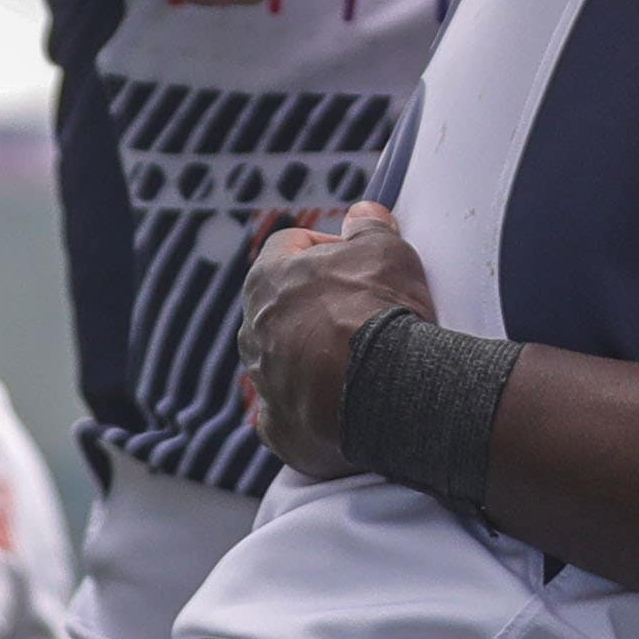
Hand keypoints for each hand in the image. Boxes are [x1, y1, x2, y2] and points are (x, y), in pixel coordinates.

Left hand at [238, 204, 442, 481]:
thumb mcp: (385, 250)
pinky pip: (288, 410)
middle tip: (363, 310)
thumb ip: (369, 227)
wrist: (382, 391)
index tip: (355, 257)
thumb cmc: (377, 312)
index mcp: (268, 278)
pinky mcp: (279, 425)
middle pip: (284, 306)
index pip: (288, 246)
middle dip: (318, 305)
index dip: (325, 246)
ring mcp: (262, 380)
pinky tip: (342, 404)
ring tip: (360, 361)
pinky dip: (311, 406)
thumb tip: (364, 214)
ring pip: (283, 359)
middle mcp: (253, 328)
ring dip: (312, 356)